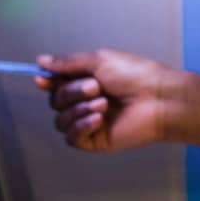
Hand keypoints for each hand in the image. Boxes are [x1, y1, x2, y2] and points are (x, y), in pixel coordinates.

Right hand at [35, 49, 183, 152]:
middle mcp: (85, 101)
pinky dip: (81, 126)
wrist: (158, 99)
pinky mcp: (94, 140)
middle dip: (72, 92)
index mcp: (87, 80)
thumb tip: (41, 60)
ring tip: (104, 104)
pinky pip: (71, 138)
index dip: (47, 82)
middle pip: (56, 101)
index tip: (42, 80)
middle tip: (96, 87)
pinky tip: (98, 120)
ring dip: (78, 109)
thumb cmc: (136, 75)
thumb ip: (68, 63)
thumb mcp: (100, 60)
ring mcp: (89, 121)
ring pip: (60, 120)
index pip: (56, 83)